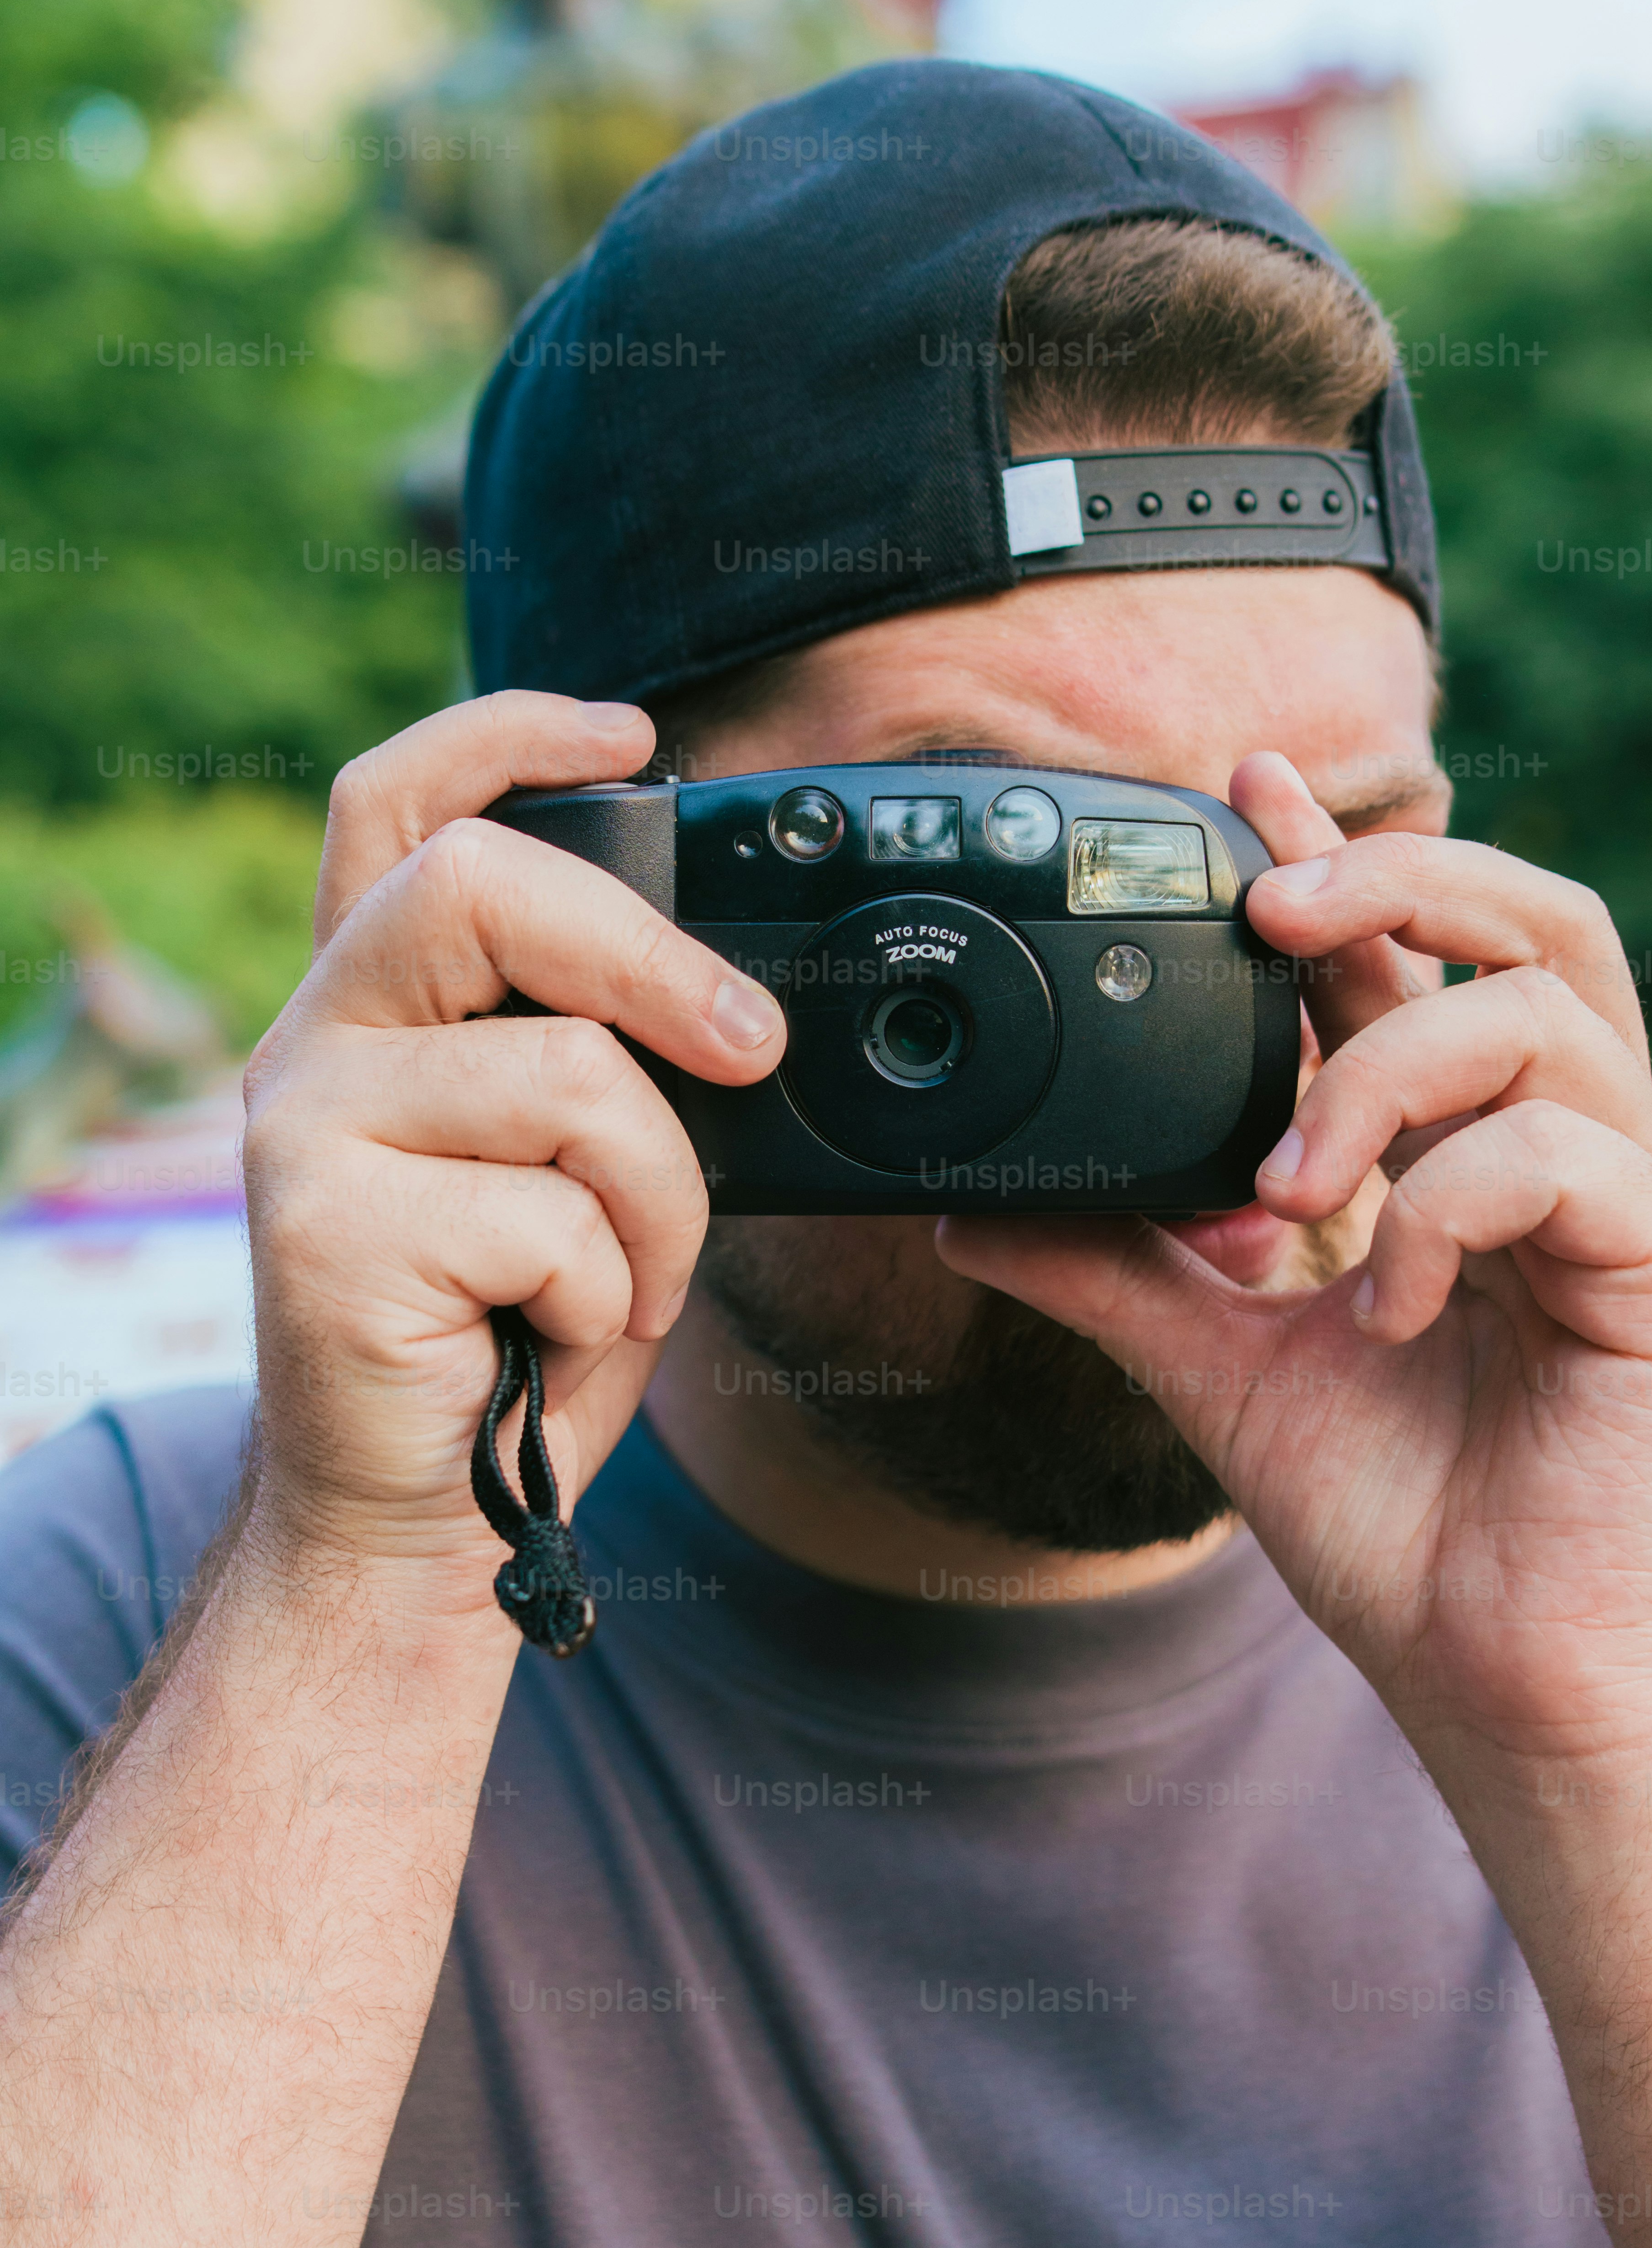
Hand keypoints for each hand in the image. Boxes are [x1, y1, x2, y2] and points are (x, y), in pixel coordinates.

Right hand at [241, 692, 785, 1587]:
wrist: (418, 1517)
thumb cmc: (510, 1335)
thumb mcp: (570, 1168)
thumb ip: (600, 1061)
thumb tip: (733, 1004)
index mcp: (380, 1006)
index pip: (403, 803)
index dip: (508, 733)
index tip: (631, 730)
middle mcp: (318, 1040)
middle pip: (481, 884)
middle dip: (653, 960)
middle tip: (749, 1046)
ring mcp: (306, 1132)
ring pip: (565, 1075)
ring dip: (658, 1197)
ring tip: (633, 1277)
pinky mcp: (324, 1236)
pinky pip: (550, 1218)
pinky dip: (608, 1289)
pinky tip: (564, 1335)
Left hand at [936, 753, 1651, 1776]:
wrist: (1501, 1674)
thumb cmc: (1397, 1522)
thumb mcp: (1219, 1367)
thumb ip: (1116, 1272)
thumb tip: (969, 1212)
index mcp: (1471, 1148)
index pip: (1424, 952)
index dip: (1339, 859)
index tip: (1236, 795)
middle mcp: (1562, 1147)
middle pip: (1536, 917)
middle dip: (1399, 876)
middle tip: (1274, 906)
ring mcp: (1630, 1199)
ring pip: (1541, 1016)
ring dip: (1385, 1072)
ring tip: (1286, 1182)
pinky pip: (1562, 1158)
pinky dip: (1444, 1209)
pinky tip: (1383, 1307)